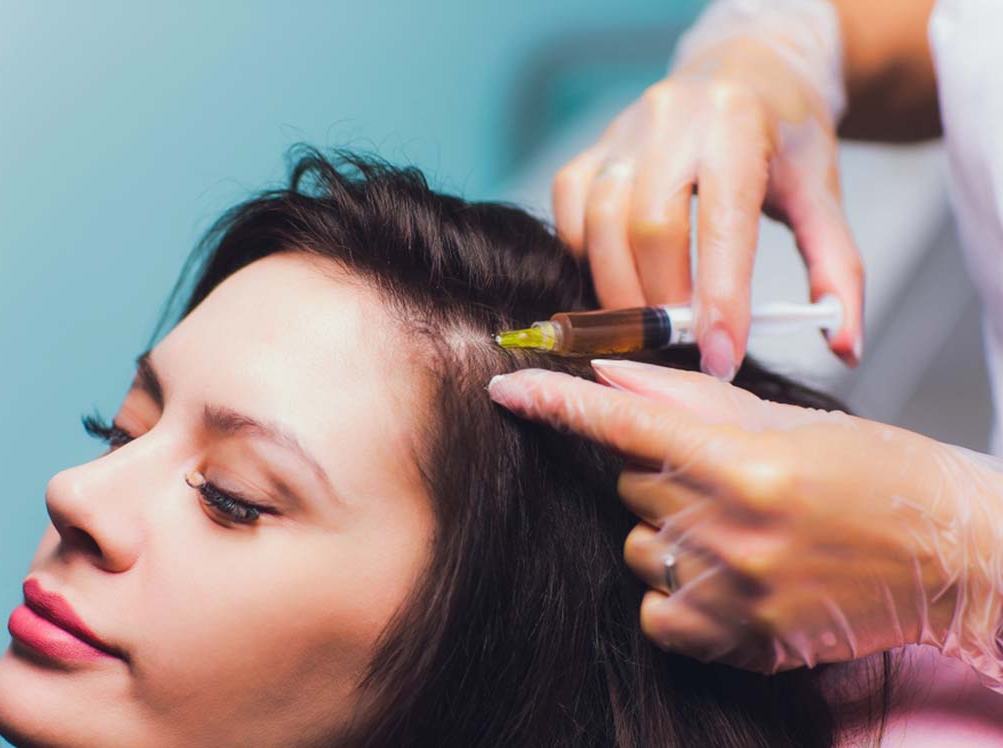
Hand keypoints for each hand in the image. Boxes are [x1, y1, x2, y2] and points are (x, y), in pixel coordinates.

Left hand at [488, 361, 1002, 689]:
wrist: (951, 554)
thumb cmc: (877, 474)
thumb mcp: (787, 420)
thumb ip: (689, 400)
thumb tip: (608, 376)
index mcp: (745, 461)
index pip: (626, 426)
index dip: (558, 404)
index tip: (508, 389)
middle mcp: (732, 529)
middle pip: (630, 485)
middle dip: (661, 473)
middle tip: (726, 474)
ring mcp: (734, 592)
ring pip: (637, 546)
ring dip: (669, 531)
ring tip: (738, 526)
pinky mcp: (742, 641)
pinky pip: (654, 612)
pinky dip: (673, 593)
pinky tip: (724, 575)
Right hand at [553, 17, 861, 379]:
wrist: (742, 71)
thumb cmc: (781, 136)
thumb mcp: (823, 192)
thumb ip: (837, 269)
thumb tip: (844, 344)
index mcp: (737, 125)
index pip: (723, 224)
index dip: (721, 298)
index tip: (721, 357)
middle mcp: (672, 120)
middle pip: (650, 228)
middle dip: (664, 301)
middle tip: (685, 344)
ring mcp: (622, 133)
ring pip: (599, 225)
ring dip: (621, 290)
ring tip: (653, 324)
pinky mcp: (590, 151)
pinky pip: (570, 215)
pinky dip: (587, 261)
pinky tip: (620, 280)